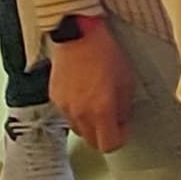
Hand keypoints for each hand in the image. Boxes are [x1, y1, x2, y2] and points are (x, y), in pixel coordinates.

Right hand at [46, 21, 129, 150]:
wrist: (78, 34)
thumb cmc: (105, 52)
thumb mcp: (125, 80)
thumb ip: (123, 107)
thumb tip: (121, 121)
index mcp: (100, 110)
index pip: (108, 145)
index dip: (119, 138)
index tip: (124, 128)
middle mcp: (80, 114)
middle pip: (92, 142)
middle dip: (104, 135)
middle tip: (113, 120)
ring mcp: (65, 108)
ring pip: (79, 130)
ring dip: (89, 125)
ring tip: (97, 104)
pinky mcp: (54, 99)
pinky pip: (67, 115)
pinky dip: (76, 112)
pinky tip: (83, 94)